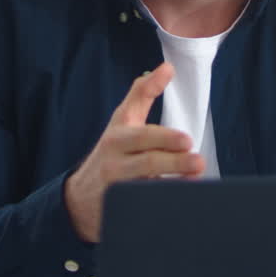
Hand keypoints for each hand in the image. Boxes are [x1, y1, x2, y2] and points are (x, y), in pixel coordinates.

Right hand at [64, 62, 202, 241]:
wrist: (80, 198)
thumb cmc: (112, 152)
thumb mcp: (122, 121)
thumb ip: (143, 94)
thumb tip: (167, 67)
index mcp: (119, 134)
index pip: (138, 123)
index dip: (159, 121)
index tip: (183, 130)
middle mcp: (115, 159)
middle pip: (146, 158)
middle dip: (173, 158)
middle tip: (195, 157)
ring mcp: (116, 186)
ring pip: (145, 184)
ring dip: (172, 181)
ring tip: (195, 176)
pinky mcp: (120, 209)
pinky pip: (144, 206)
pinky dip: (163, 202)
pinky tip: (183, 198)